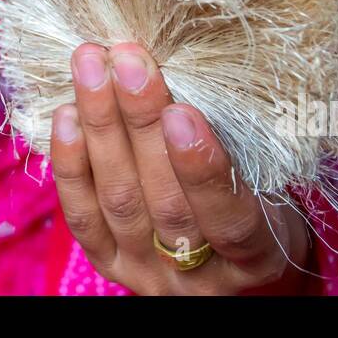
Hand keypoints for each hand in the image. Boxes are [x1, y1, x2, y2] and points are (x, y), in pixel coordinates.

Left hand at [50, 42, 310, 294]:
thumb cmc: (259, 198)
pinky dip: (72, 163)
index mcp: (254, 258)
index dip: (202, 168)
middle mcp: (197, 277)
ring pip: (119, 200)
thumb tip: (188, 70)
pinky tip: (66, 115)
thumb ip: (237, 145)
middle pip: (164, 201)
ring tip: (91, 67)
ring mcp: (147, 271)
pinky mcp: (109, 263)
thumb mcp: (271, 180)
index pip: (229, 220)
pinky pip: (83, 216)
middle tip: (127, 60)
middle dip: (142, 122)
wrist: (227, 253)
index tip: (182, 112)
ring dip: (101, 126)